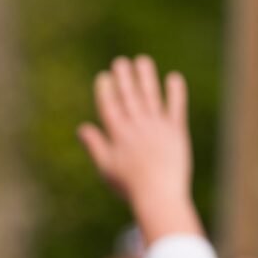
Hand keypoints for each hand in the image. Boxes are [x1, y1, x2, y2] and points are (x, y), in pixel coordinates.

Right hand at [77, 55, 201, 242]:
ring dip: (146, 77)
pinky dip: (175, 92)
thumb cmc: (130, 186)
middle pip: (128, 95)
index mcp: (118, 134)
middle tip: (121, 61)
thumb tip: (81, 128)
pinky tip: (174, 78)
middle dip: (123, 77)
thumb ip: (95, 145)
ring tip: (142, 61)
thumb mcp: (106, 167)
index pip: (109, 105)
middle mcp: (137, 125)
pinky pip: (176, 107)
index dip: (105, 90)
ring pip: (150, 96)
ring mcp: (157, 126)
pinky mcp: (176, 132)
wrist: (159, 196)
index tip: (104, 76)